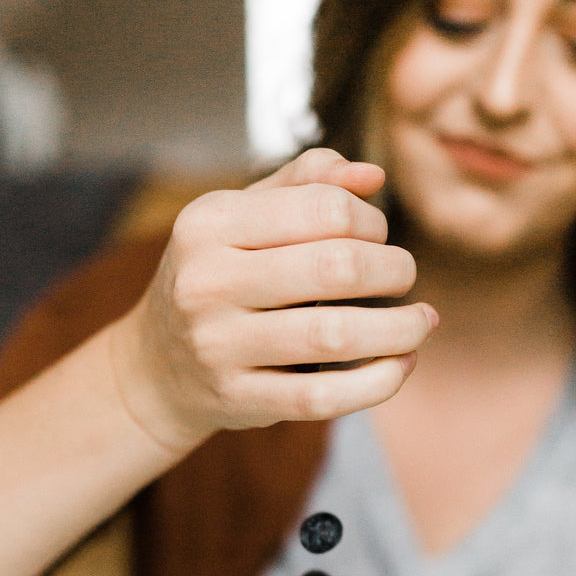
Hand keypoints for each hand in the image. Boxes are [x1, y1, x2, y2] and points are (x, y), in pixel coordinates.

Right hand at [110, 148, 437, 450]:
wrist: (155, 368)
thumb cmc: (214, 281)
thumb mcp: (237, 221)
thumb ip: (301, 186)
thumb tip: (371, 176)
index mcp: (209, 225)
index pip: (323, 209)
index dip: (371, 221)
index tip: (377, 237)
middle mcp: (206, 283)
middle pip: (337, 267)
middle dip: (394, 271)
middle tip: (404, 277)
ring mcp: (218, 347)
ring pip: (336, 335)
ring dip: (400, 329)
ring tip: (420, 323)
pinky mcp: (238, 399)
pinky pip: (323, 398)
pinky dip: (378, 383)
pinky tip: (400, 366)